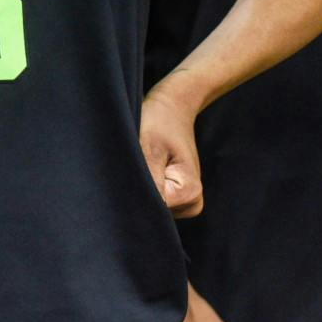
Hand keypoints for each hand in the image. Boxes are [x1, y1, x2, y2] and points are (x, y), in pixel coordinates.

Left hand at [140, 87, 203, 215]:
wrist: (172, 108)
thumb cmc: (159, 122)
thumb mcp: (150, 148)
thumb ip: (149, 181)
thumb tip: (140, 211)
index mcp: (190, 193)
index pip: (153, 211)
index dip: (134, 194)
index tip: (129, 171)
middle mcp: (192, 204)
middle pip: (153, 213)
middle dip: (136, 193)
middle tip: (131, 165)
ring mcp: (184, 203)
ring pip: (151, 208)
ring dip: (138, 189)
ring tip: (138, 163)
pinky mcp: (174, 198)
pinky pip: (152, 201)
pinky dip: (141, 188)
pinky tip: (140, 170)